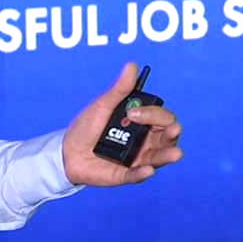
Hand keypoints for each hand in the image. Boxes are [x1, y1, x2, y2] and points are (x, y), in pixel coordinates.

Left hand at [61, 62, 185, 187]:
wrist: (67, 150)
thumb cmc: (87, 126)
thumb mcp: (103, 105)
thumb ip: (120, 89)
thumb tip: (132, 65)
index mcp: (143, 122)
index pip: (161, 116)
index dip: (153, 113)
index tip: (132, 112)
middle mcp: (145, 140)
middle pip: (168, 136)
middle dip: (172, 132)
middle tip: (171, 129)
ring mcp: (137, 158)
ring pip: (159, 157)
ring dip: (168, 155)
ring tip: (175, 154)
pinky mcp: (125, 174)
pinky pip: (137, 176)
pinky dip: (143, 174)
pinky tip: (148, 170)